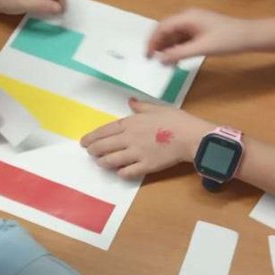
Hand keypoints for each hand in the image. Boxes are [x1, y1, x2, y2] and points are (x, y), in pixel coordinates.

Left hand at [80, 98, 214, 179]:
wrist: (191, 136)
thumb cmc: (176, 120)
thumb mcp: (158, 108)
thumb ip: (141, 106)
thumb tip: (130, 101)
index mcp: (131, 123)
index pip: (105, 131)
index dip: (92, 137)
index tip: (84, 142)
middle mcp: (130, 138)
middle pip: (103, 147)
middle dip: (93, 151)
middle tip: (90, 153)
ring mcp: (136, 153)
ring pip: (111, 161)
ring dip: (103, 163)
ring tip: (102, 163)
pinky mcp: (145, 166)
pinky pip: (127, 172)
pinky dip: (120, 173)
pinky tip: (120, 172)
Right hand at [146, 8, 252, 63]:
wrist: (249, 37)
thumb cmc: (227, 40)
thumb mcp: (201, 48)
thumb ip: (179, 54)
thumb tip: (160, 60)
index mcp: (187, 17)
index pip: (162, 27)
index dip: (152, 41)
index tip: (147, 56)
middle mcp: (188, 17)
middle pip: (166, 30)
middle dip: (158, 45)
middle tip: (152, 60)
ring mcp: (194, 23)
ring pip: (174, 35)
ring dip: (167, 48)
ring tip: (165, 64)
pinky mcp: (200, 30)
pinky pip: (183, 38)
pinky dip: (177, 48)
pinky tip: (177, 60)